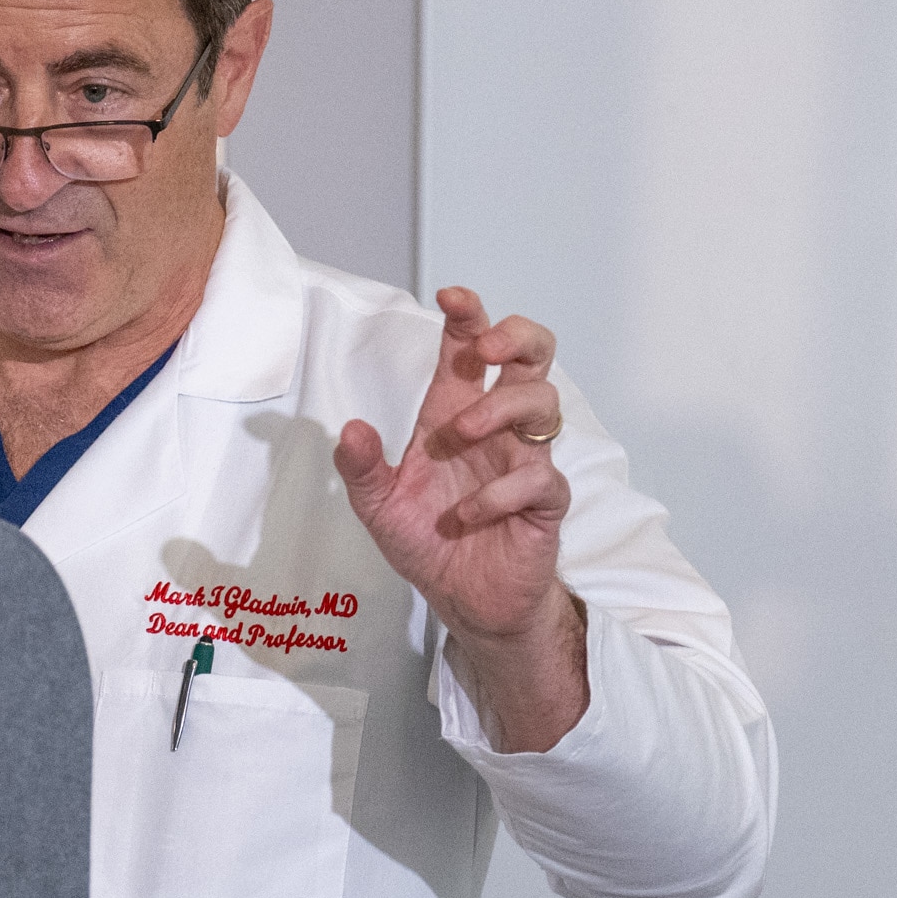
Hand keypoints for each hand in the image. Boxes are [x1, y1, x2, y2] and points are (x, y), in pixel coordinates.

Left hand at [333, 287, 587, 750]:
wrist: (465, 601)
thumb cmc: (429, 542)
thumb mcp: (378, 507)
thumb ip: (361, 469)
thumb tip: (350, 428)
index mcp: (454, 417)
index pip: (468, 353)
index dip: (469, 317)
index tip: (451, 296)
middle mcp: (495, 431)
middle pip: (531, 358)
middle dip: (515, 337)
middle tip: (486, 349)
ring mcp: (525, 462)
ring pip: (546, 406)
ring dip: (501, 410)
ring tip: (461, 436)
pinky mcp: (544, 504)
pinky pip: (541, 479)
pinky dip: (501, 492)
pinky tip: (468, 514)